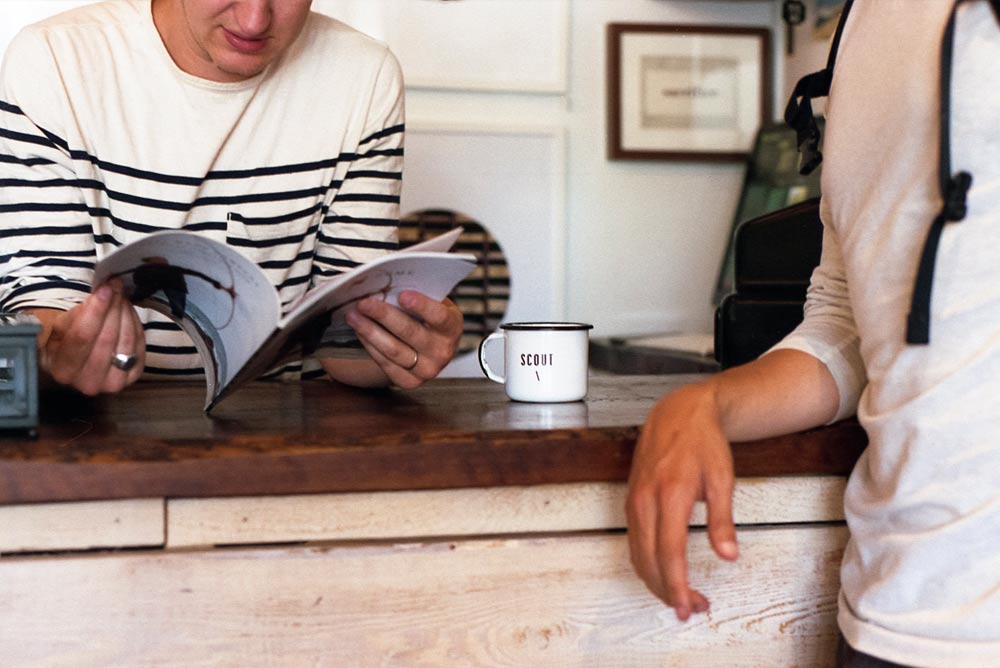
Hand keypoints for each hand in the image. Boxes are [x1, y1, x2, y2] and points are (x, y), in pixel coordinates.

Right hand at [34, 279, 145, 394]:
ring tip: (121, 295)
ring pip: (126, 340)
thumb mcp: (62, 326)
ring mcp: (113, 383)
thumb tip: (104, 290)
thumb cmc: (66, 341)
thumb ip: (80, 313)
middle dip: (113, 307)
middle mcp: (88, 382)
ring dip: (126, 312)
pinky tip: (128, 312)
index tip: (105, 289)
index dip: (96, 311)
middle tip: (115, 286)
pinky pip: (139, 345)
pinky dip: (135, 325)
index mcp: (63, 370)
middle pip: (107, 338)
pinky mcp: (133, 377)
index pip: (82, 337)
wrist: (79, 362)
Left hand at [344, 290, 462, 387]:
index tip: (402, 295)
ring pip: (394, 350)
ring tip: (353, 316)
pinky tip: (360, 332)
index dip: (421, 306)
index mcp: (452, 327)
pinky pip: (385, 363)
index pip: (439, 317)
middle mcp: (442, 351)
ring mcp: (427, 370)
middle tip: (363, 303)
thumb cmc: (428, 318)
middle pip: (410, 333)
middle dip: (384, 316)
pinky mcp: (409, 382)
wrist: (432, 348)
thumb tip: (387, 284)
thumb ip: (418, 294)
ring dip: (370, 331)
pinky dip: (370, 346)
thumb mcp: (433, 303)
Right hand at [625, 381, 738, 619]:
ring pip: (637, 554)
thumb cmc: (702, 442)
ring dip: (655, 580)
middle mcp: (646, 500)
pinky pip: (633, 540)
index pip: (669, 554)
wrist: (678, 413)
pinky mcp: (631, 499)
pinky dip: (646, 562)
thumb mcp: (722, 478)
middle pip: (649, 561)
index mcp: (670, 495)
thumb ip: (723, 519)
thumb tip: (728, 555)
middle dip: (667, 591)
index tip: (690, 606)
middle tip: (690, 608)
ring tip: (680, 595)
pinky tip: (662, 570)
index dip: (678, 586)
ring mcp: (634, 500)